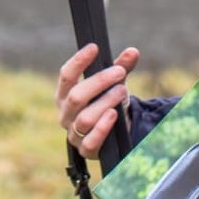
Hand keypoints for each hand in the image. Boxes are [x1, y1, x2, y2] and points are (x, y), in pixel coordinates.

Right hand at [56, 42, 139, 158]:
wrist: (114, 132)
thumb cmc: (108, 102)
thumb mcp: (114, 83)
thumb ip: (121, 67)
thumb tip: (133, 52)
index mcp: (65, 94)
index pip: (66, 75)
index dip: (78, 61)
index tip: (94, 48)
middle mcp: (65, 113)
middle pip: (76, 96)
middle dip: (99, 82)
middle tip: (119, 72)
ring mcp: (73, 133)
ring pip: (85, 118)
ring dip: (105, 102)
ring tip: (122, 91)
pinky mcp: (85, 150)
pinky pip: (91, 141)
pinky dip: (103, 128)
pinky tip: (114, 115)